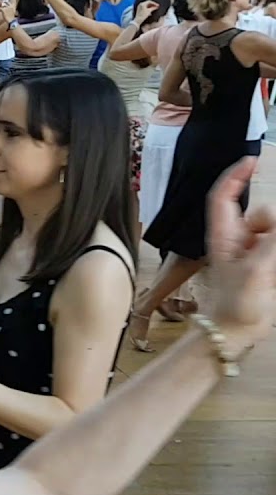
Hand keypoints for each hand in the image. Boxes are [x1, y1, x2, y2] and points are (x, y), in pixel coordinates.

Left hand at [134, 0, 158, 24]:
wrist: (138, 20)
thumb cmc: (143, 16)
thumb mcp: (149, 11)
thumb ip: (153, 8)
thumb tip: (157, 6)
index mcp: (142, 4)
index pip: (149, 1)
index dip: (154, 3)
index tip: (157, 5)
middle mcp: (140, 4)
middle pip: (148, 3)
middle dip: (152, 4)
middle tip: (157, 6)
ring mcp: (139, 6)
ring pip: (146, 5)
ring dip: (151, 6)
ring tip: (154, 8)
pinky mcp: (139, 9)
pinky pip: (144, 6)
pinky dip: (148, 7)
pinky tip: (151, 9)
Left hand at [204, 158, 275, 353]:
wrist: (235, 334)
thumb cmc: (236, 305)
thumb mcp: (257, 270)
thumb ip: (275, 239)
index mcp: (224, 236)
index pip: (224, 197)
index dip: (235, 176)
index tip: (252, 159)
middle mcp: (237, 240)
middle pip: (262, 213)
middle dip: (274, 221)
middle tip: (268, 253)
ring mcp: (253, 253)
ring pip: (273, 228)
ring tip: (269, 269)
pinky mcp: (266, 265)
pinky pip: (275, 243)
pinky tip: (272, 272)